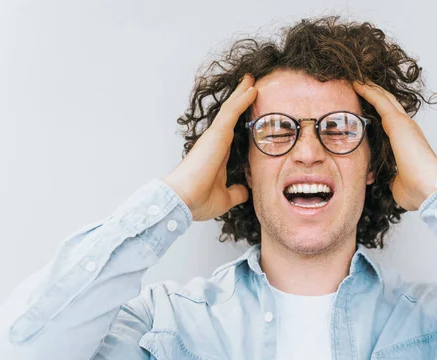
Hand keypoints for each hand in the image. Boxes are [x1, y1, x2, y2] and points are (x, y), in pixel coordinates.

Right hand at [162, 74, 256, 220]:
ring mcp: (215, 136)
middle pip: (230, 115)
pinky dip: (242, 99)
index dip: (239, 120)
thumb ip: (237, 192)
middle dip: (240, 100)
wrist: (184, 201)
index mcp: (218, 155)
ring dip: (242, 93)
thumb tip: (246, 191)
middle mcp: (215, 142)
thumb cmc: (198, 200)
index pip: (232, 132)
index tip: (247, 112)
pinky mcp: (216, 134)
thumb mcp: (225, 197)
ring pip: (231, 109)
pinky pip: (232, 111)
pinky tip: (252, 89)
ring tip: (251, 80)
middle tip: (251, 85)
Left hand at [352, 79, 436, 210]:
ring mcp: (403, 124)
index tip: (364, 106)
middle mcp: (406, 128)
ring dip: (369, 88)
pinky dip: (367, 90)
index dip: (377, 110)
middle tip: (358, 83)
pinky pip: (379, 100)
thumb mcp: (395, 182)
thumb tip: (381, 181)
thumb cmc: (416, 190)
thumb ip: (388, 177)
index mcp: (406, 141)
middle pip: (387, 104)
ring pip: (383, 98)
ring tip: (355, 78)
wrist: (428, 189)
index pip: (389, 121)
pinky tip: (355, 83)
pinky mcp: (397, 122)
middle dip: (373, 93)